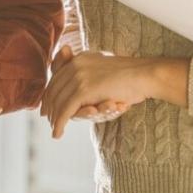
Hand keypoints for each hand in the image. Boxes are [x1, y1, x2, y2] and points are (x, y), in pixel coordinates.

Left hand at [40, 51, 169, 137]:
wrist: (146, 75)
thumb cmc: (130, 75)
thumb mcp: (104, 71)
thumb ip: (87, 73)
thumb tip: (75, 77)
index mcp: (80, 59)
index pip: (57, 78)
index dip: (49, 93)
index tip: (46, 106)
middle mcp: (76, 65)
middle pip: (54, 89)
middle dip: (49, 107)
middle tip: (47, 120)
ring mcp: (79, 76)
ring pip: (58, 101)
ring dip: (55, 118)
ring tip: (55, 128)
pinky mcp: (84, 90)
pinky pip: (66, 110)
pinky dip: (60, 123)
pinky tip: (57, 133)